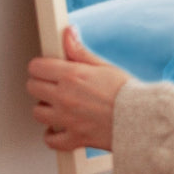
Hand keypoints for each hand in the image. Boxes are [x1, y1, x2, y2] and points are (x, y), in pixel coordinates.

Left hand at [26, 25, 131, 152]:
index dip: (40, 66)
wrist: (141, 119)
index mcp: (71, 76)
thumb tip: (68, 33)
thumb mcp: (102, 66)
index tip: (46, 68)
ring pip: (37, 113)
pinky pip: (50, 140)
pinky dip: (52, 135)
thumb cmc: (126, 93)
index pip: (36, 67)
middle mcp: (64, 97)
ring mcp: (67, 119)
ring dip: (45, 109)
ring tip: (57, 105)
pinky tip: (59, 128)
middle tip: (52, 85)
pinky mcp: (73, 137)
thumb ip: (79, 51)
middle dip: (40, 84)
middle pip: (32, 88)